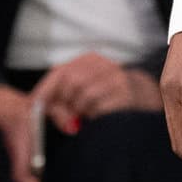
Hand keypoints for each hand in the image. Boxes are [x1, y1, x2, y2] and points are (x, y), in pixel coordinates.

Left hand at [33, 54, 163, 127]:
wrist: (146, 97)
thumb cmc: (106, 97)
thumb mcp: (84, 92)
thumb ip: (62, 99)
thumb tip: (45, 111)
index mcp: (90, 60)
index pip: (59, 72)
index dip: (45, 91)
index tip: (35, 107)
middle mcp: (104, 65)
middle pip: (70, 82)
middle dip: (63, 105)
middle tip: (66, 121)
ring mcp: (117, 78)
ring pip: (84, 97)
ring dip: (81, 112)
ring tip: (88, 116)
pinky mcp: (126, 95)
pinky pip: (99, 109)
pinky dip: (95, 117)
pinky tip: (101, 117)